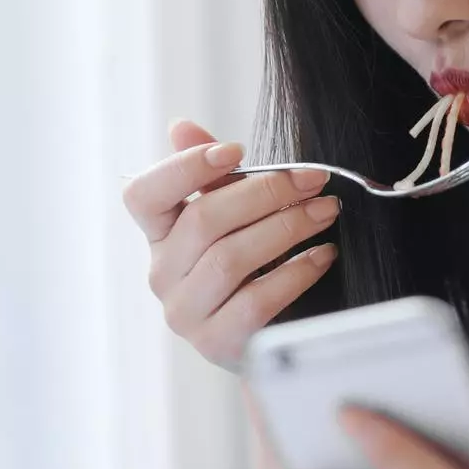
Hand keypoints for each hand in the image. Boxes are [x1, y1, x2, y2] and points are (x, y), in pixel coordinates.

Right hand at [123, 119, 339, 365]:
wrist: (270, 338)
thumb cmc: (252, 267)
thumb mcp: (234, 216)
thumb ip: (213, 175)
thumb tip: (181, 126)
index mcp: (159, 235)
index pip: (143, 195)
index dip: (183, 168)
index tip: (237, 150)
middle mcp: (162, 274)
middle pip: (203, 220)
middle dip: (264, 192)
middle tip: (312, 178)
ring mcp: (185, 313)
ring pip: (230, 258)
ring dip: (287, 226)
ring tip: (325, 211)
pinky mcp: (216, 343)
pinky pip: (256, 300)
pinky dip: (296, 272)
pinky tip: (322, 254)